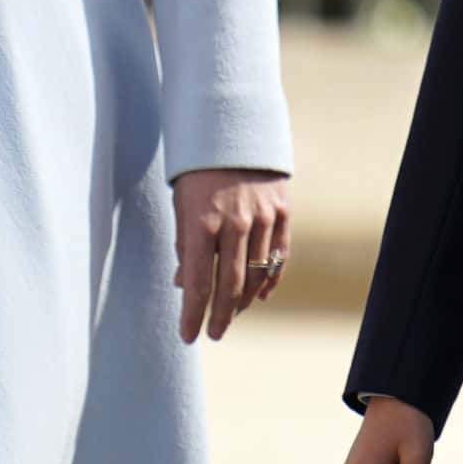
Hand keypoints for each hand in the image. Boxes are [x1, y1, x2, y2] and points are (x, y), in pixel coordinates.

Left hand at [174, 168, 290, 342]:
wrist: (233, 127)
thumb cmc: (197, 170)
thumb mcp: (181, 206)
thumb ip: (185, 246)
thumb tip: (186, 284)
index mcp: (203, 223)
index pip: (199, 283)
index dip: (193, 314)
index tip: (188, 336)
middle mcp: (235, 223)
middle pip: (230, 285)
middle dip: (220, 315)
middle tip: (214, 334)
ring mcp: (262, 217)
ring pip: (257, 274)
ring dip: (243, 300)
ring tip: (232, 314)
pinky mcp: (281, 210)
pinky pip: (278, 255)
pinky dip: (270, 278)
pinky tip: (260, 295)